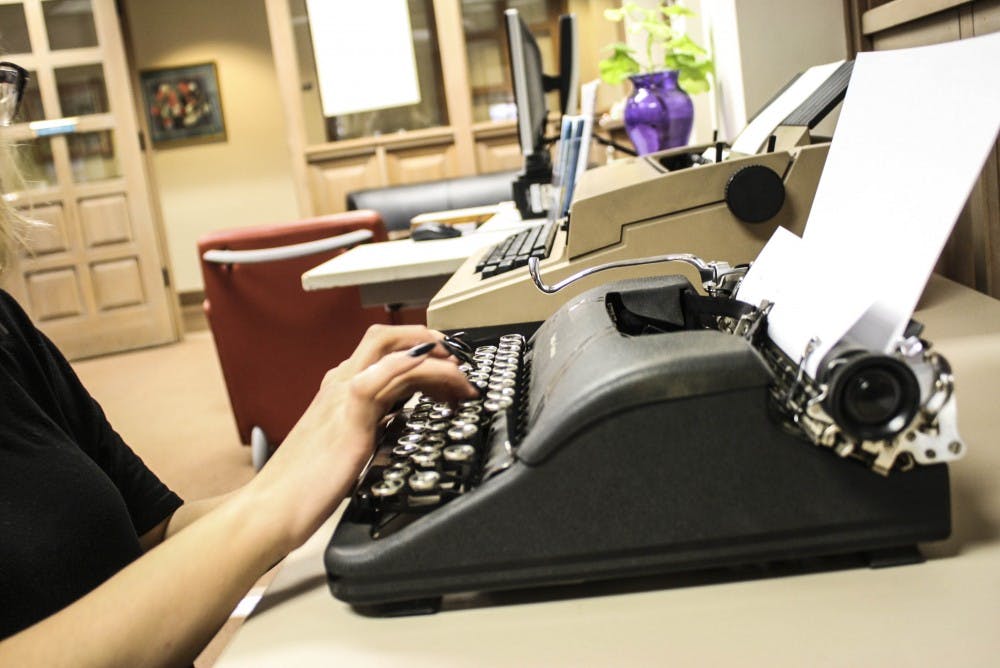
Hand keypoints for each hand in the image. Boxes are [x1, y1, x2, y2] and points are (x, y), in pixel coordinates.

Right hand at [244, 325, 476, 549]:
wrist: (274, 507)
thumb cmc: (307, 485)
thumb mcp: (350, 446)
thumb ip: (372, 429)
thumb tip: (398, 426)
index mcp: (340, 390)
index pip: (383, 352)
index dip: (419, 351)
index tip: (448, 369)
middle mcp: (339, 383)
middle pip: (386, 336)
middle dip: (430, 341)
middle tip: (461, 364)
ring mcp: (343, 394)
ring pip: (390, 348)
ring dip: (436, 358)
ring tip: (463, 380)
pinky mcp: (349, 414)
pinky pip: (384, 375)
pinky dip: (415, 366)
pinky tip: (439, 374)